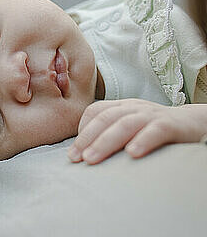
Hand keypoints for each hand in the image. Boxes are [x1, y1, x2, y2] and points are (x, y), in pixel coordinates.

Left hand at [68, 100, 206, 164]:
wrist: (193, 123)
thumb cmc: (153, 129)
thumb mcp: (129, 126)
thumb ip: (109, 133)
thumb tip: (82, 152)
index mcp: (121, 106)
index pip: (95, 111)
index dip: (82, 129)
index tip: (73, 152)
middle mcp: (133, 108)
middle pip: (106, 118)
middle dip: (87, 138)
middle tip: (76, 158)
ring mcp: (151, 115)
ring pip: (125, 124)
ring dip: (106, 142)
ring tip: (92, 159)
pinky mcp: (171, 125)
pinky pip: (155, 131)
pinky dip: (143, 141)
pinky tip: (132, 154)